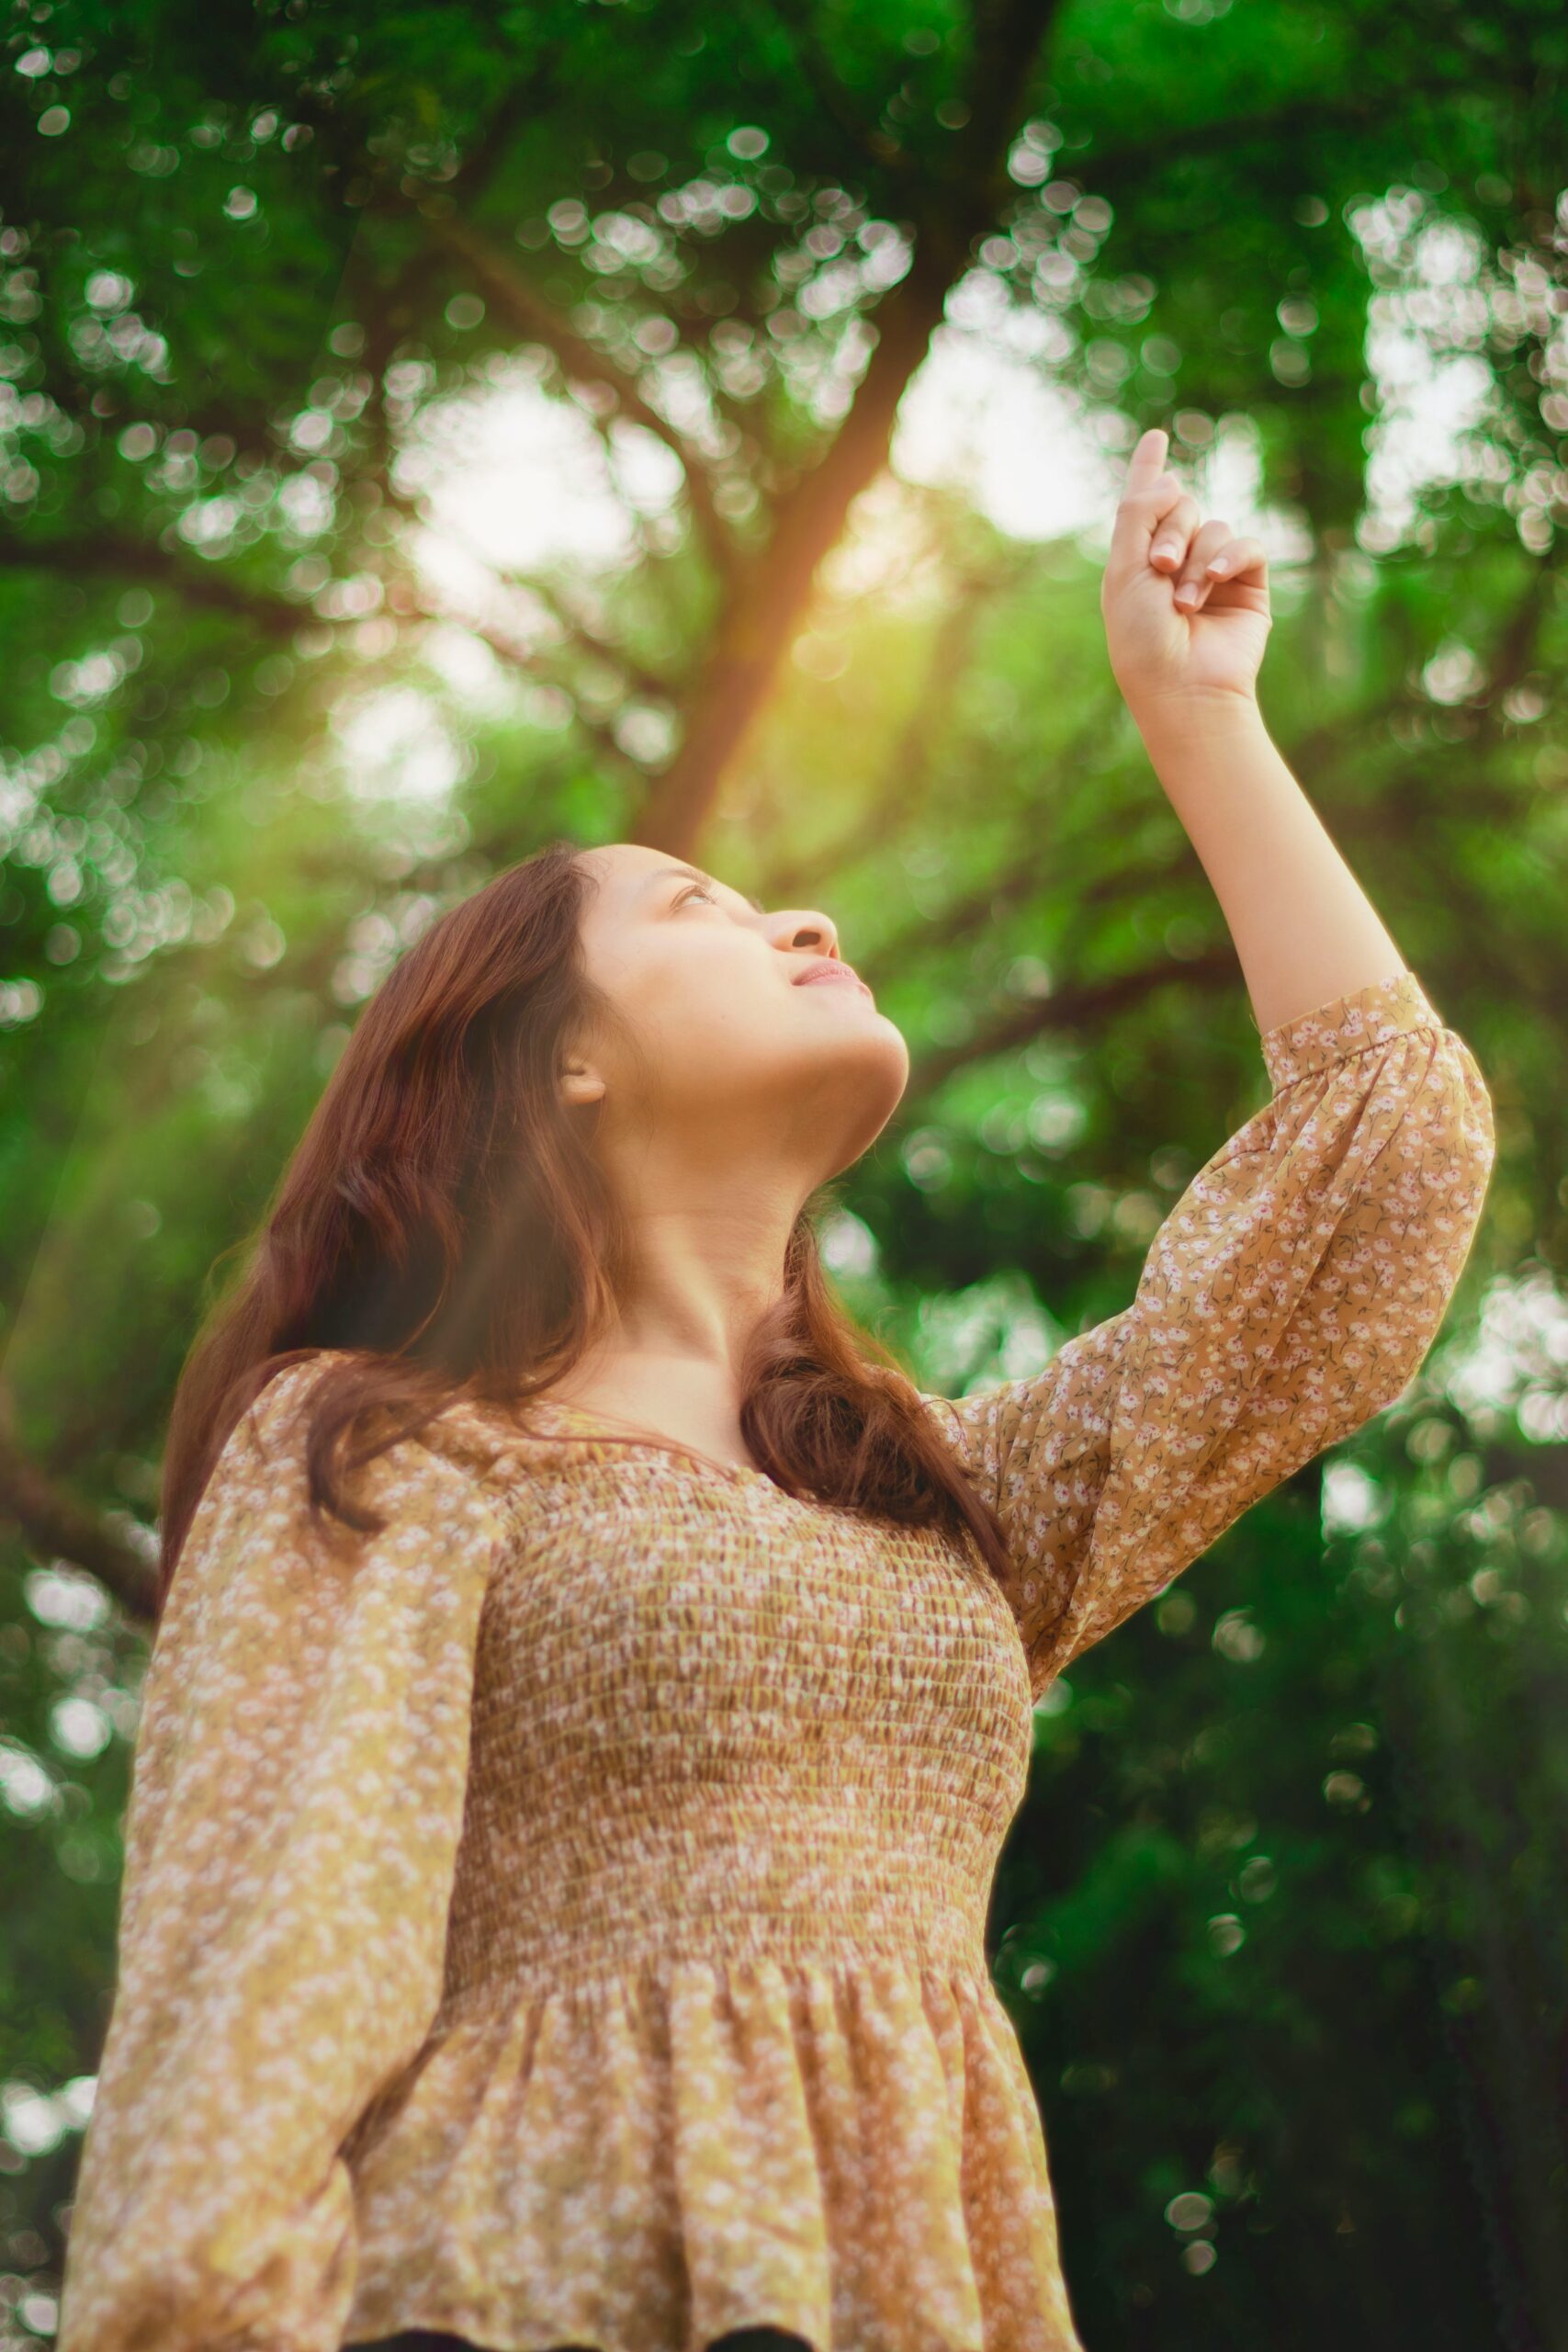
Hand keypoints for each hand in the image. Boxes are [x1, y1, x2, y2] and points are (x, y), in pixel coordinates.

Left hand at [1100, 427, 1271, 727]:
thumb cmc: (1142, 639)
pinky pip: (1246, 545)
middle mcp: (1176, 561)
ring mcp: (1213, 573)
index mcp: (1137, 559)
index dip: (1149, 469)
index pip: (1145, 504)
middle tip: (1160, 569)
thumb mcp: (1124, 570)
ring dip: (1197, 561)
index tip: (1156, 437)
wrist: (1182, 686)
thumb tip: (1172, 479)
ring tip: (1184, 604)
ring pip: (1214, 527)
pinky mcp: (1247, 586)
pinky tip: (1216, 581)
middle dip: (1170, 531)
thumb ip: (1138, 514)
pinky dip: (1230, 557)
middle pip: (1182, 506)